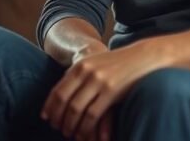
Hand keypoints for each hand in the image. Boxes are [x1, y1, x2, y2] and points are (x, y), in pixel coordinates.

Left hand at [41, 42, 167, 140]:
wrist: (143, 56)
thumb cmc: (118, 63)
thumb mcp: (95, 64)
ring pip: (76, 110)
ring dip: (70, 126)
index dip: (50, 106)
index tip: (46, 118)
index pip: (58, 90)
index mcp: (80, 65)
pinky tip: (84, 134)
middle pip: (65, 101)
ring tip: (69, 134)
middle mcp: (87, 72)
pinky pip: (92, 115)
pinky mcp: (112, 92)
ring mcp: (99, 82)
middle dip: (58, 118)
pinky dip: (85, 127)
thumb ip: (79, 75)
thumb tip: (61, 94)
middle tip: (57, 129)